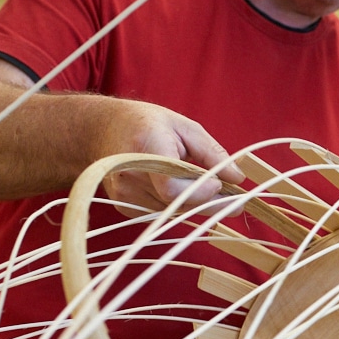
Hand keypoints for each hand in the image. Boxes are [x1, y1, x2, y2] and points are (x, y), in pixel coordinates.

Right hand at [93, 99, 246, 214]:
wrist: (100, 130)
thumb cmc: (146, 124)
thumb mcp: (184, 127)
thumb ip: (212, 153)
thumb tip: (238, 178)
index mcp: (145, 148)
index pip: (172, 186)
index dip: (200, 192)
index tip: (220, 185)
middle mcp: (130, 176)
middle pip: (177, 204)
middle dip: (210, 204)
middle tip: (235, 201)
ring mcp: (125, 195)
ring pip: (173, 212)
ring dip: (196, 205)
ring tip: (208, 189)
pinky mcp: (126, 208)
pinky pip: (163, 214)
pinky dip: (178, 205)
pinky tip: (181, 189)